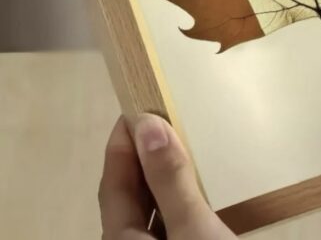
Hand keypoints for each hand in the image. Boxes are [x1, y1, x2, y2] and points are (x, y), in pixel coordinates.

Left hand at [99, 114, 235, 238]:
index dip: (123, 141)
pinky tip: (198, 191)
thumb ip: (169, 179)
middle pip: (129, 196)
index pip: (113, 181)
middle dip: (143, 156)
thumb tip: (148, 123)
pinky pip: (168, 223)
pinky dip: (177, 200)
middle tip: (167, 118)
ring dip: (162, 178)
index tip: (139, 104)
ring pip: (150, 209)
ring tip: (185, 147)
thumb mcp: (191, 226)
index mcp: (121, 238)